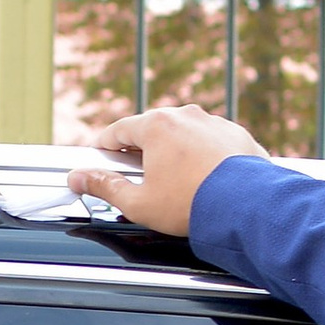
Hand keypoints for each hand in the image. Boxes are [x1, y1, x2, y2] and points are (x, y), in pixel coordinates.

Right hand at [70, 103, 262, 238]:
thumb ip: (104, 187)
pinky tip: (203, 180)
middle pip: (152, 130)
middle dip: (142, 152)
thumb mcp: (139, 203)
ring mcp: (214, 123)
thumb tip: (78, 178)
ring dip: (174, 153)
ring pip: (184, 135)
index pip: (118, 131)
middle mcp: (186, 116)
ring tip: (175, 183)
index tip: (101, 161)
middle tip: (138, 178)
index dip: (105, 148)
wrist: (246, 208)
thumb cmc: (191, 205)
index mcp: (156, 126)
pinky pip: (211, 143)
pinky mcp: (238, 136)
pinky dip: (203, 157)